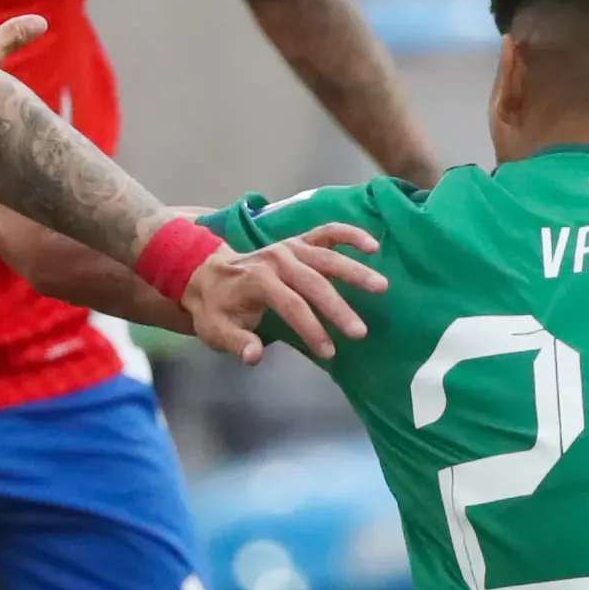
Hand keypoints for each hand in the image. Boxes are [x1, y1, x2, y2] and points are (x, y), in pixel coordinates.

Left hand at [180, 223, 384, 362]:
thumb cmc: (215, 308)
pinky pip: (328, 232)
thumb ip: (236, 342)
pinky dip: (351, 235)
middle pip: (313, 282)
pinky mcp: (299, 241)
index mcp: (255, 280)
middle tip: (360, 332)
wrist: (207, 274)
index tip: (329, 351)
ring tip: (382, 287)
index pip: (290, 305)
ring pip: (327, 257)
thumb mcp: (215, 330)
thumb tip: (254, 357)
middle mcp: (275, 258)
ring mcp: (289, 247)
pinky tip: (373, 246)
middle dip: (338, 308)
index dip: (311, 328)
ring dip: (355, 272)